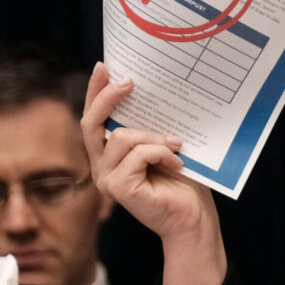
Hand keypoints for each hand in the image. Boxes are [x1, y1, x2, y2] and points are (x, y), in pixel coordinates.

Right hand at [81, 62, 213, 239]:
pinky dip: (161, 152)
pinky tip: (178, 163)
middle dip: (107, 98)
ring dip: (154, 136)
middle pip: (91, 123)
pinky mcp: (118, 188)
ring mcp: (107, 178)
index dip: (95, 92)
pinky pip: (138, 154)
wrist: (193, 217)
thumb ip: (151, 126)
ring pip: (122, 137)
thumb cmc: (183, 182)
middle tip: (130, 81)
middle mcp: (102, 165)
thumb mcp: (166, 144)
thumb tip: (152, 90)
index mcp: (111, 154)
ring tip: (177, 145)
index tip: (104, 67)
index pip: (94, 119)